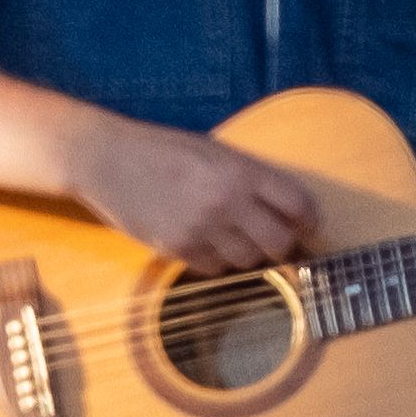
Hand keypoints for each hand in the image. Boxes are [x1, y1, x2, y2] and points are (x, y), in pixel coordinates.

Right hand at [63, 114, 326, 275]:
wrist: (106, 158)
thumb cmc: (161, 148)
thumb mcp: (213, 149)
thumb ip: (250, 176)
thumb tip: (290, 210)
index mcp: (239, 170)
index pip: (298, 204)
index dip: (309, 219)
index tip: (307, 224)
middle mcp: (225, 200)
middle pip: (280, 242)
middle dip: (282, 244)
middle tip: (276, 239)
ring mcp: (201, 227)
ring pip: (248, 260)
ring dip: (248, 253)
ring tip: (234, 235)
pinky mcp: (178, 248)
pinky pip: (215, 268)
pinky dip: (217, 260)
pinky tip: (206, 241)